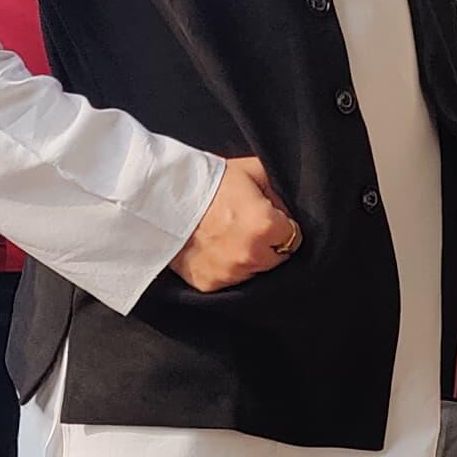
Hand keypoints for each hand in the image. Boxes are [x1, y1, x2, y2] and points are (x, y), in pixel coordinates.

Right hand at [172, 155, 300, 293]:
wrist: (162, 198)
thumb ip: (279, 187)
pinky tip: (216, 248)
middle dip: (269, 244)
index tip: (268, 217)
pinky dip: (228, 268)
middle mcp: (251, 256)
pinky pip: (232, 280)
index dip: (283, 225)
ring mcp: (231, 274)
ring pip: (256, 271)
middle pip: (278, 257)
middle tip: (246, 225)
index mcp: (265, 227)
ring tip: (229, 236)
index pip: (295, 237)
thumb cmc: (209, 182)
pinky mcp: (211, 285)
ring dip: (249, 258)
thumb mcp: (250, 171)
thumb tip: (292, 206)